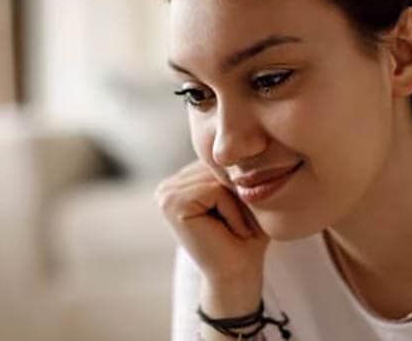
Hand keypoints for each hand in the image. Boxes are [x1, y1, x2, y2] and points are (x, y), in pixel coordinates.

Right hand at [155, 160, 269, 284]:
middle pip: (217, 167)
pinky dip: (232, 212)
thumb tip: (239, 138)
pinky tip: (231, 231)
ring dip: (236, 205)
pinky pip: (215, 190)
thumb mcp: (241, 193)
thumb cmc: (246, 235)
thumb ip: (234, 169)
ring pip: (217, 178)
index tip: (240, 215)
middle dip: (237, 194)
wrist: (238, 274)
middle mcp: (168, 185)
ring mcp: (165, 194)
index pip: (218, 161)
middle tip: (241, 224)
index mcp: (181, 180)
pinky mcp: (171, 204)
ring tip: (235, 228)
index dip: (238, 185)